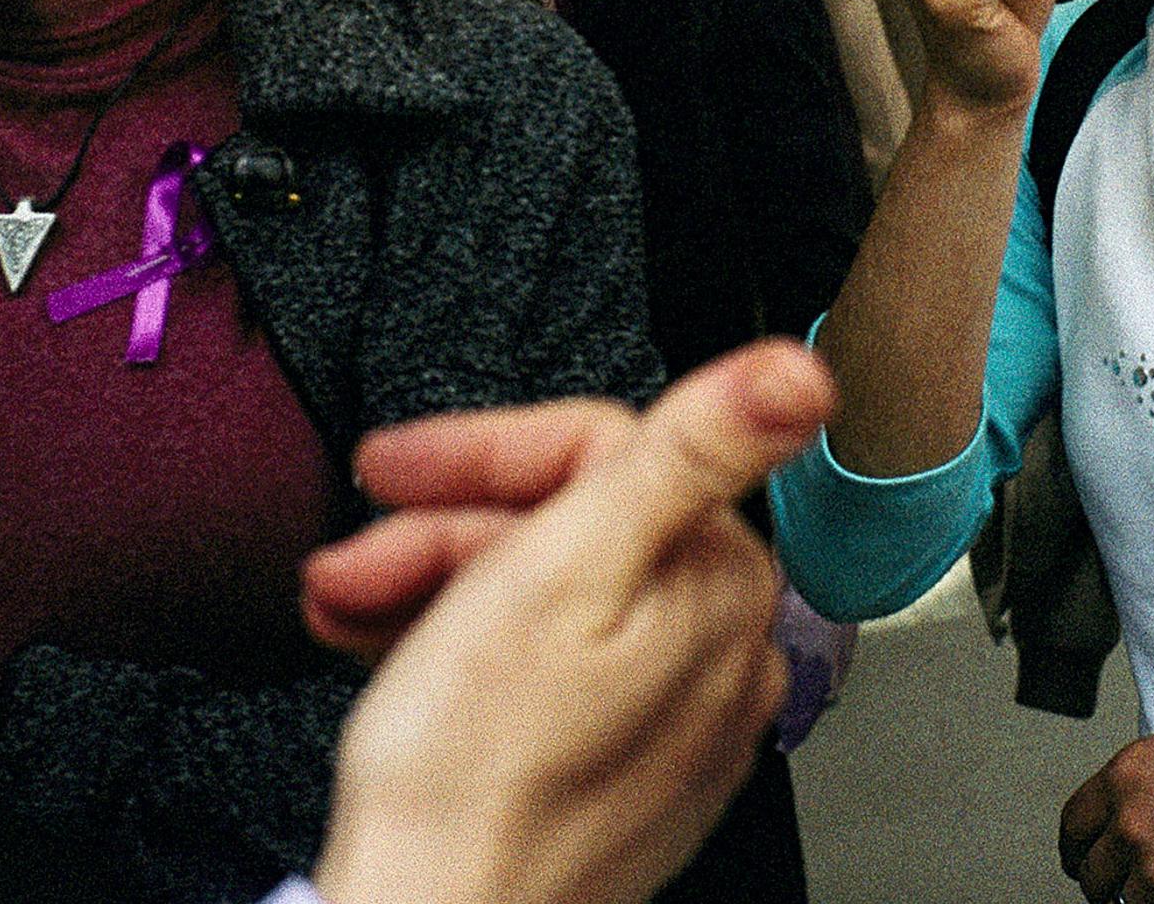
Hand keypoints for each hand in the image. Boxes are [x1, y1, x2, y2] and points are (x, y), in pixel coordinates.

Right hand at [311, 341, 835, 903]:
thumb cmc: (476, 778)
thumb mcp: (566, 569)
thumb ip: (691, 451)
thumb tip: (800, 374)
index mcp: (717, 585)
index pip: (607, 450)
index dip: (485, 450)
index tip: (400, 463)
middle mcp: (717, 652)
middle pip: (573, 524)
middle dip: (446, 529)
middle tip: (358, 558)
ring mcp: (672, 719)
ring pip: (547, 595)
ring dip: (436, 586)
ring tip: (353, 608)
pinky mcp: (621, 772)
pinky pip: (547, 671)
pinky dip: (466, 650)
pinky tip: (398, 659)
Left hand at [1057, 715, 1153, 903]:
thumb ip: (1143, 788)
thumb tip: (1121, 823)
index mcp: (1127, 775)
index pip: (1075, 825)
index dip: (1079, 846)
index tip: (1082, 857)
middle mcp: (1134, 822)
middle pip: (1093, 873)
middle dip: (1109, 879)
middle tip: (1129, 880)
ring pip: (1128, 902)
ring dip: (1149, 897)